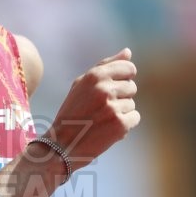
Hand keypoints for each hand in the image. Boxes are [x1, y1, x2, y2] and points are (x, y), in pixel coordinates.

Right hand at [47, 48, 139, 169]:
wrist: (62, 144)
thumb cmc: (72, 112)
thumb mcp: (82, 84)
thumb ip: (105, 66)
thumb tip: (128, 52)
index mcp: (94, 76)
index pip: (128, 68)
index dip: (125, 78)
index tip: (114, 88)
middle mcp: (104, 89)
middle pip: (132, 87)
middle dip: (121, 97)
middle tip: (101, 108)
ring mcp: (113, 107)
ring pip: (132, 104)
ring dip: (121, 112)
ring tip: (101, 120)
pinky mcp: (120, 125)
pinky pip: (135, 118)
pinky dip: (125, 125)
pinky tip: (107, 129)